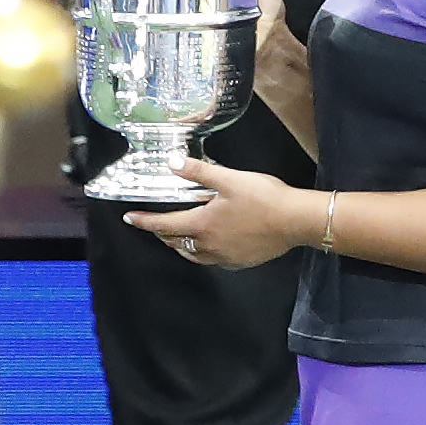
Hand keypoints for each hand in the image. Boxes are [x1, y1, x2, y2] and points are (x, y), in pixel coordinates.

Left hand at [134, 157, 313, 271]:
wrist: (295, 221)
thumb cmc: (263, 198)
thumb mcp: (229, 179)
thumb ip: (198, 172)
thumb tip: (172, 162)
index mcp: (202, 225)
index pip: (164, 225)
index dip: (145, 221)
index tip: (130, 218)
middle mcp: (208, 246)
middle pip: (175, 242)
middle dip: (161, 233)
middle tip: (155, 223)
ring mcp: (224, 257)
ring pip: (192, 255)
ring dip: (180, 245)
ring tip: (177, 236)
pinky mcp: (239, 262)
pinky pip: (211, 260)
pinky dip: (201, 253)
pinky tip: (208, 245)